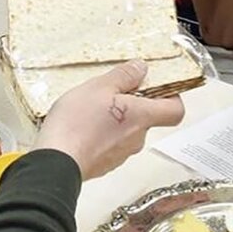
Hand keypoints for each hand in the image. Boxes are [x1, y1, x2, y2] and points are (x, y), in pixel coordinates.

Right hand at [35, 60, 184, 179]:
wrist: (57, 160)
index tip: (157, 86)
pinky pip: (110, 143)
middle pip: (146, 118)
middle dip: (132, 104)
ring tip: (90, 109)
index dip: (171, 97)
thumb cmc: (78, 124)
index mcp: (142, 116)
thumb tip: (140, 68)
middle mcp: (137, 138)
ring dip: (114, 119)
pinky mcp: (105, 163)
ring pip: (126, 131)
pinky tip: (81, 125)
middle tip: (111, 92)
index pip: (175, 110)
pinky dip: (101, 133)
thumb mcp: (99, 86)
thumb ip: (124, 75)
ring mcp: (121, 154)